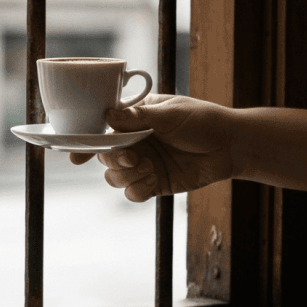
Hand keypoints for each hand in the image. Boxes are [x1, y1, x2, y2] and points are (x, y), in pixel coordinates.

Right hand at [69, 94, 236, 201]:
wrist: (232, 146)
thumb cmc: (203, 121)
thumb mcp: (170, 114)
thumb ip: (138, 118)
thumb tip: (107, 116)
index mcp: (133, 119)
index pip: (100, 129)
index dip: (84, 142)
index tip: (75, 155)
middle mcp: (133, 142)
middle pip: (104, 156)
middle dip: (113, 160)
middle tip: (132, 158)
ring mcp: (142, 163)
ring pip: (113, 177)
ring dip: (126, 175)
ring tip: (149, 168)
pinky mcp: (153, 183)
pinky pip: (132, 193)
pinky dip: (137, 189)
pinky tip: (152, 180)